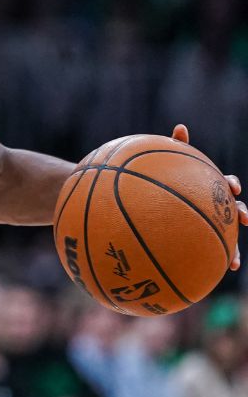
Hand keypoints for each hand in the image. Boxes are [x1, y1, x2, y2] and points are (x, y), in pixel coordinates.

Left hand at [171, 124, 247, 269]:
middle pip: (234, 209)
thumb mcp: (168, 165)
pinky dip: (222, 259)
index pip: (225, 184)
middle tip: (242, 217)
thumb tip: (181, 127)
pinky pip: (215, 252)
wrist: (156, 207)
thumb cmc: (165, 182)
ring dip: (235, 247)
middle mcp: (216, 206)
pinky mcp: (206, 240)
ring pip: (229, 236)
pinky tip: (224, 270)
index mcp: (209, 188)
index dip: (230, 185)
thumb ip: (175, 148)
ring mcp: (213, 224)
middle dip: (240, 212)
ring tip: (234, 259)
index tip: (232, 189)